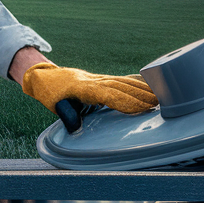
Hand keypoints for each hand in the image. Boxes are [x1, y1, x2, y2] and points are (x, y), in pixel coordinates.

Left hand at [22, 63, 157, 114]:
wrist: (44, 75)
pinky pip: (119, 79)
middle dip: (140, 95)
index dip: (125, 101)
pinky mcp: (100, 78)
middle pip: (119, 87)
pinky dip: (134, 81)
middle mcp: (92, 80)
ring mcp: (97, 78)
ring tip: (159, 95)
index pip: (107, 94)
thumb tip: (76, 127)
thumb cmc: (49, 92)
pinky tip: (147, 82)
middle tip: (159, 104)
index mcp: (82, 87)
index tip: (141, 108)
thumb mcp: (54, 104)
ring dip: (141, 88)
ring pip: (122, 81)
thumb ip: (66, 115)